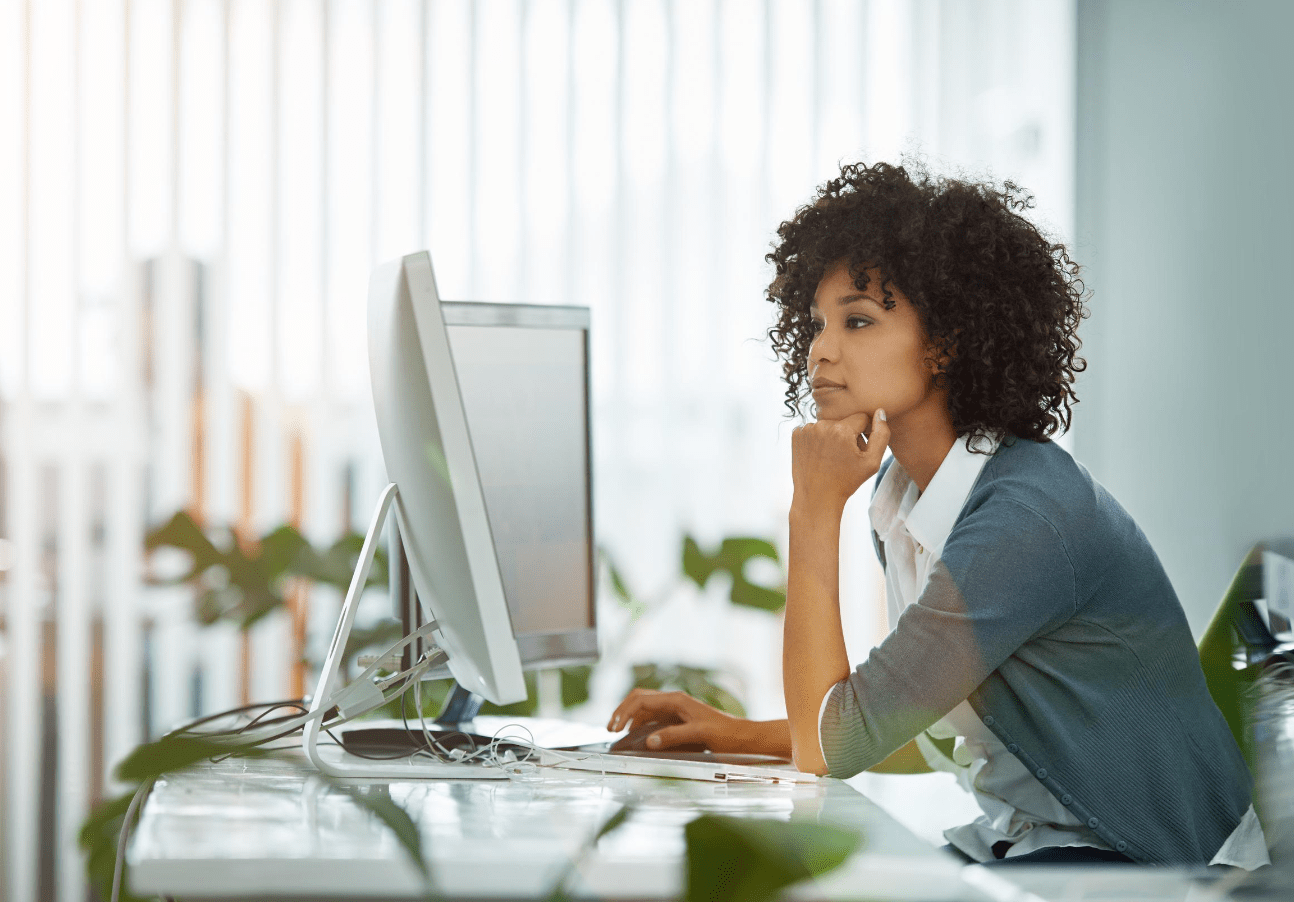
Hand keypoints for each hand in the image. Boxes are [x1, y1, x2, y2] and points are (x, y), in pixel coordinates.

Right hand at [606, 689, 756, 753]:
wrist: (744, 738)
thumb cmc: (726, 734)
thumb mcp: (700, 734)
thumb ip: (674, 736)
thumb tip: (649, 741)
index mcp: (677, 700)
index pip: (641, 699)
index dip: (623, 712)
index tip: (614, 728)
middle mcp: (674, 702)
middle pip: (639, 700)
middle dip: (622, 712)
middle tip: (611, 729)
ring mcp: (676, 711)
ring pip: (646, 710)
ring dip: (631, 720)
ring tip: (621, 735)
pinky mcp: (680, 721)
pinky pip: (655, 719)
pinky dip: (642, 726)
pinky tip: (640, 738)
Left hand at [791, 409, 889, 512]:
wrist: (817, 497)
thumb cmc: (846, 482)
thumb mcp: (871, 462)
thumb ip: (881, 435)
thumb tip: (880, 412)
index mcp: (841, 429)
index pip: (861, 417)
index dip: (863, 434)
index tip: (857, 450)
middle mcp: (822, 425)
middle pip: (843, 421)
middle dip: (847, 434)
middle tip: (844, 457)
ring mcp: (806, 429)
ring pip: (828, 425)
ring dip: (832, 436)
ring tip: (831, 457)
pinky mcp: (796, 435)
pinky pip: (814, 430)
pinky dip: (817, 439)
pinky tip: (819, 455)